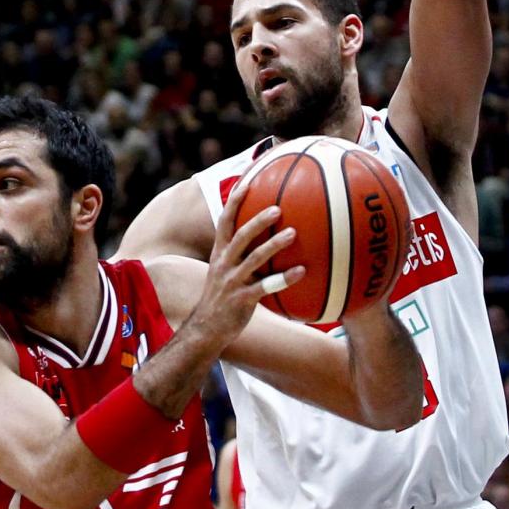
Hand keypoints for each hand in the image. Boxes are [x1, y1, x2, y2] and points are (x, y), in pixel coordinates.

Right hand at [187, 176, 304, 343]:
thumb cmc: (223, 295)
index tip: (246, 180)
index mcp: (220, 252)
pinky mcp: (241, 300)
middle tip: (279, 208)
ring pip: (253, 259)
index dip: (234, 200)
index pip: (225, 220)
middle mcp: (224, 263)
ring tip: (293, 234)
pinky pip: (265, 287)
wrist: (206, 329)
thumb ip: (240, 251)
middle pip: (240, 235)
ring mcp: (232, 281)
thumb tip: (263, 232)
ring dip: (274, 245)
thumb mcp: (225, 269)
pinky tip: (302, 271)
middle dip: (258, 220)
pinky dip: (283, 279)